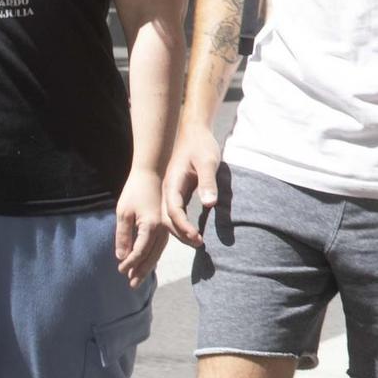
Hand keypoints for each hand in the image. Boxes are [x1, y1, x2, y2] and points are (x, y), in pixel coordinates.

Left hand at [115, 168, 168, 287]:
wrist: (152, 172)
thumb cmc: (135, 191)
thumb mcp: (123, 213)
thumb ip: (123, 235)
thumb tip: (122, 256)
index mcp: (150, 226)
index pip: (139, 251)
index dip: (130, 263)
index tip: (120, 271)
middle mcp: (161, 228)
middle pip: (151, 255)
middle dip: (141, 270)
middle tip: (132, 285)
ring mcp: (165, 225)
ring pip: (158, 251)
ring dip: (149, 264)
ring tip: (139, 277)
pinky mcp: (165, 222)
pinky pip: (161, 244)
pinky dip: (154, 254)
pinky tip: (149, 260)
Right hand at [161, 128, 223, 247]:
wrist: (195, 133)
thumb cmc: (201, 146)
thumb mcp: (208, 162)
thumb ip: (208, 183)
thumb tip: (209, 204)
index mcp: (173, 183)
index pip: (174, 210)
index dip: (184, 226)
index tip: (197, 238)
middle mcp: (168, 190)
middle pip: (168, 219)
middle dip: (181, 234)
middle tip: (199, 244)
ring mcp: (171, 191)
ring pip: (170, 218)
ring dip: (180, 232)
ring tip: (197, 242)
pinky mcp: (178, 192)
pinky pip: (176, 213)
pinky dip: (182, 225)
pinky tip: (193, 232)